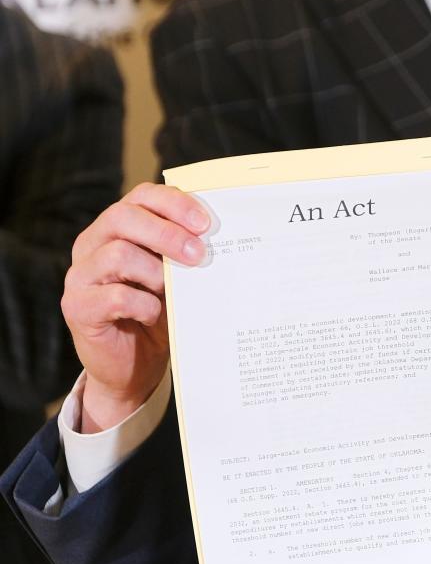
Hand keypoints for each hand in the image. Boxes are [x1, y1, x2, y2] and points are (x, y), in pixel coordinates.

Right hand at [61, 182, 209, 431]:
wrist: (133, 366)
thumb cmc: (158, 312)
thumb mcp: (175, 278)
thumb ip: (185, 253)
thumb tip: (220, 239)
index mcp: (118, 227)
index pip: (141, 197)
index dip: (174, 203)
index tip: (205, 223)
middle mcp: (92, 244)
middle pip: (123, 217)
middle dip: (166, 233)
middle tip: (199, 255)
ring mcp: (80, 275)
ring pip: (117, 255)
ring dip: (157, 272)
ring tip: (176, 291)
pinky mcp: (77, 307)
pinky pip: (114, 296)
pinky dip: (143, 304)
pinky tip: (155, 314)